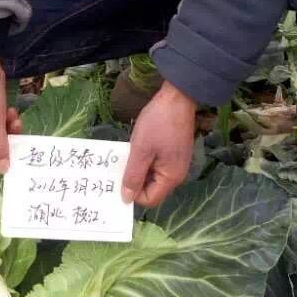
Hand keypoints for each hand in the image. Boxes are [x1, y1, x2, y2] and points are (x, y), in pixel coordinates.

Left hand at [122, 82, 196, 207]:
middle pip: (151, 188)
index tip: (118, 179)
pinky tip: (136, 147)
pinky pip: (156, 164)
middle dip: (134, 180)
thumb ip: (133, 176)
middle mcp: (177, 174)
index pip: (149, 199)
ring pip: (152, 175)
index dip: (132, 193)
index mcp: (171, 177)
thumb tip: (126, 199)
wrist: (177, 97)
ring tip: (126, 154)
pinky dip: (145, 159)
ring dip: (138, 168)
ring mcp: (176, 162)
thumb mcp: (141, 150)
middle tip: (118, 166)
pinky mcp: (174, 151)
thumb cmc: (158, 123)